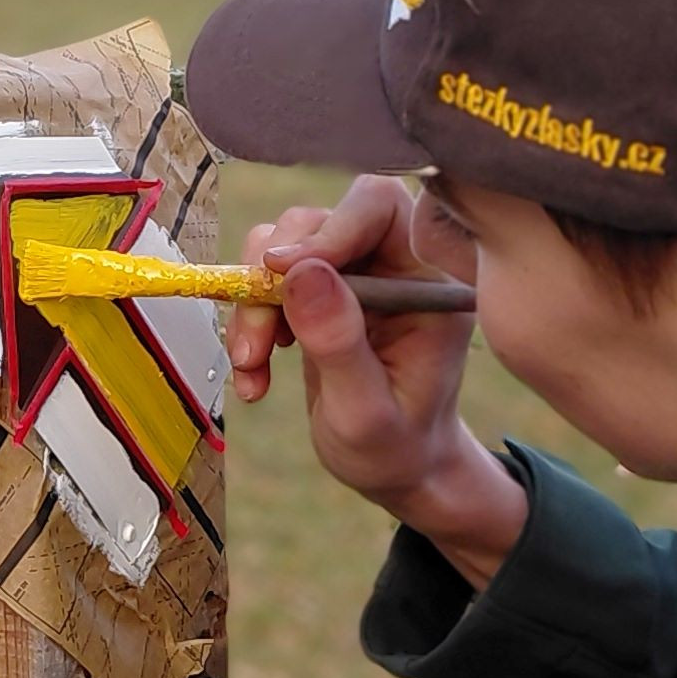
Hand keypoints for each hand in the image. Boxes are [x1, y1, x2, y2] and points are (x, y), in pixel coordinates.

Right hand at [224, 175, 528, 584]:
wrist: (395, 470)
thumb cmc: (396, 448)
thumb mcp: (366, 412)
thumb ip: (339, 344)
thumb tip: (299, 273)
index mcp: (427, 281)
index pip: (379, 208)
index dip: (327, 229)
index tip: (281, 273)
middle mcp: (392, 266)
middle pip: (317, 220)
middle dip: (272, 278)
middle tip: (256, 345)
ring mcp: (353, 277)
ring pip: (282, 249)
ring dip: (253, 306)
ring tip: (251, 367)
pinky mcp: (320, 294)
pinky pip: (268, 282)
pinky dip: (249, 323)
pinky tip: (255, 375)